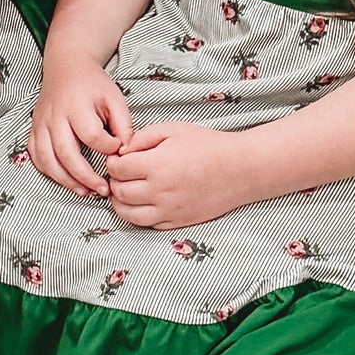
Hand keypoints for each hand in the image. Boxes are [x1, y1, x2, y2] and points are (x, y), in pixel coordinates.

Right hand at [29, 56, 132, 196]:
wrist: (66, 67)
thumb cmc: (93, 85)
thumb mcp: (115, 98)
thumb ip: (124, 125)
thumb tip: (125, 153)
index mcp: (77, 106)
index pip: (92, 135)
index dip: (108, 148)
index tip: (119, 150)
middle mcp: (55, 116)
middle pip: (66, 153)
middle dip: (86, 177)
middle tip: (104, 189)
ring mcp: (41, 124)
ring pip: (47, 160)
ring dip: (66, 180)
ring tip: (85, 192)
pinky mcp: (34, 129)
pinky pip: (36, 157)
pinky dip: (49, 172)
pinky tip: (66, 180)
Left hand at [105, 122, 251, 229]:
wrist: (241, 169)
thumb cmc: (208, 145)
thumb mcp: (172, 129)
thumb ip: (141, 138)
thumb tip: (121, 151)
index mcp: (157, 165)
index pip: (116, 169)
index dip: (113, 161)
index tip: (120, 157)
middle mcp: (160, 191)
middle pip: (119, 192)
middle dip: (115, 180)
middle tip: (123, 172)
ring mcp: (169, 211)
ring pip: (128, 214)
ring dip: (121, 202)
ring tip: (128, 189)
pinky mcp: (178, 223)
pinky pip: (147, 224)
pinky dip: (138, 214)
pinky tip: (144, 201)